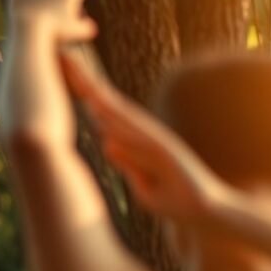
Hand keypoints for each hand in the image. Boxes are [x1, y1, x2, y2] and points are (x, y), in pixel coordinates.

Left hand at [59, 53, 238, 221]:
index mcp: (138, 142)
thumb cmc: (175, 201)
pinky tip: (104, 113)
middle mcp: (146, 135)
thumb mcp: (142, 185)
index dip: (85, 94)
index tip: (63, 74)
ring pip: (124, 115)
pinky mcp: (169, 153)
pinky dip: (122, 125)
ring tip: (78, 75)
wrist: (208, 214)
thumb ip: (127, 163)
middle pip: (111, 105)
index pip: (106, 113)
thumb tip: (108, 142)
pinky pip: (142, 137)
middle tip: (62, 57)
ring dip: (101, 96)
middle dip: (87, 83)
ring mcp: (157, 141)